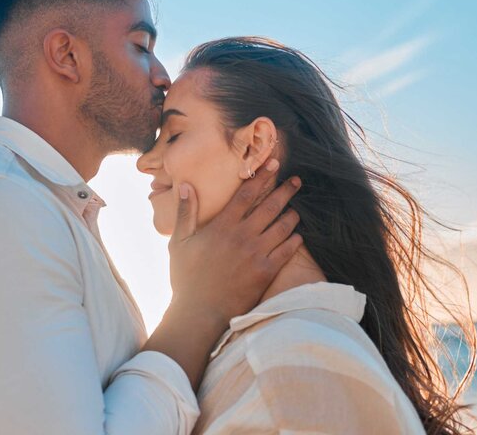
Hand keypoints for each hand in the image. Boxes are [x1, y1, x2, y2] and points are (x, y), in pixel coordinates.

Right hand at [168, 159, 302, 327]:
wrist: (200, 312)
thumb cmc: (186, 278)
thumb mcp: (179, 242)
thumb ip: (185, 212)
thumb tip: (186, 185)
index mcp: (222, 226)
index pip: (247, 194)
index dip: (262, 177)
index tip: (274, 165)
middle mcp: (242, 236)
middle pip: (270, 206)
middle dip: (285, 190)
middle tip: (297, 181)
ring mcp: (256, 254)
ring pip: (282, 227)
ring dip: (292, 214)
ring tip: (297, 208)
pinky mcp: (266, 272)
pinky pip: (287, 251)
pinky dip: (294, 240)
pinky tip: (298, 235)